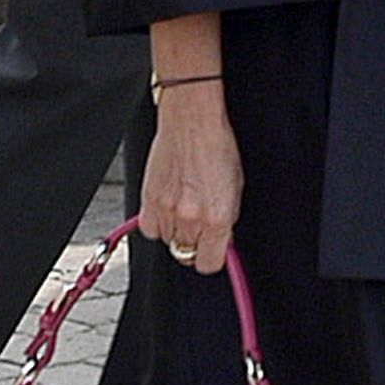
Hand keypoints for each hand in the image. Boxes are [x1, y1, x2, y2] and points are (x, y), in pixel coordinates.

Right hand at [138, 84, 243, 271]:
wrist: (192, 121)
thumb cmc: (217, 147)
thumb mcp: (237, 188)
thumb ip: (227, 220)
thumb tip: (221, 240)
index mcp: (217, 219)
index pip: (209, 263)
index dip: (212, 256)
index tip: (213, 248)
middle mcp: (190, 219)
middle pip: (186, 254)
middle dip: (195, 242)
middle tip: (200, 223)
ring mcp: (166, 210)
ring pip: (167, 241)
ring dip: (175, 231)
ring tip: (184, 208)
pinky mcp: (148, 199)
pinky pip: (149, 229)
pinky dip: (157, 222)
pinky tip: (168, 206)